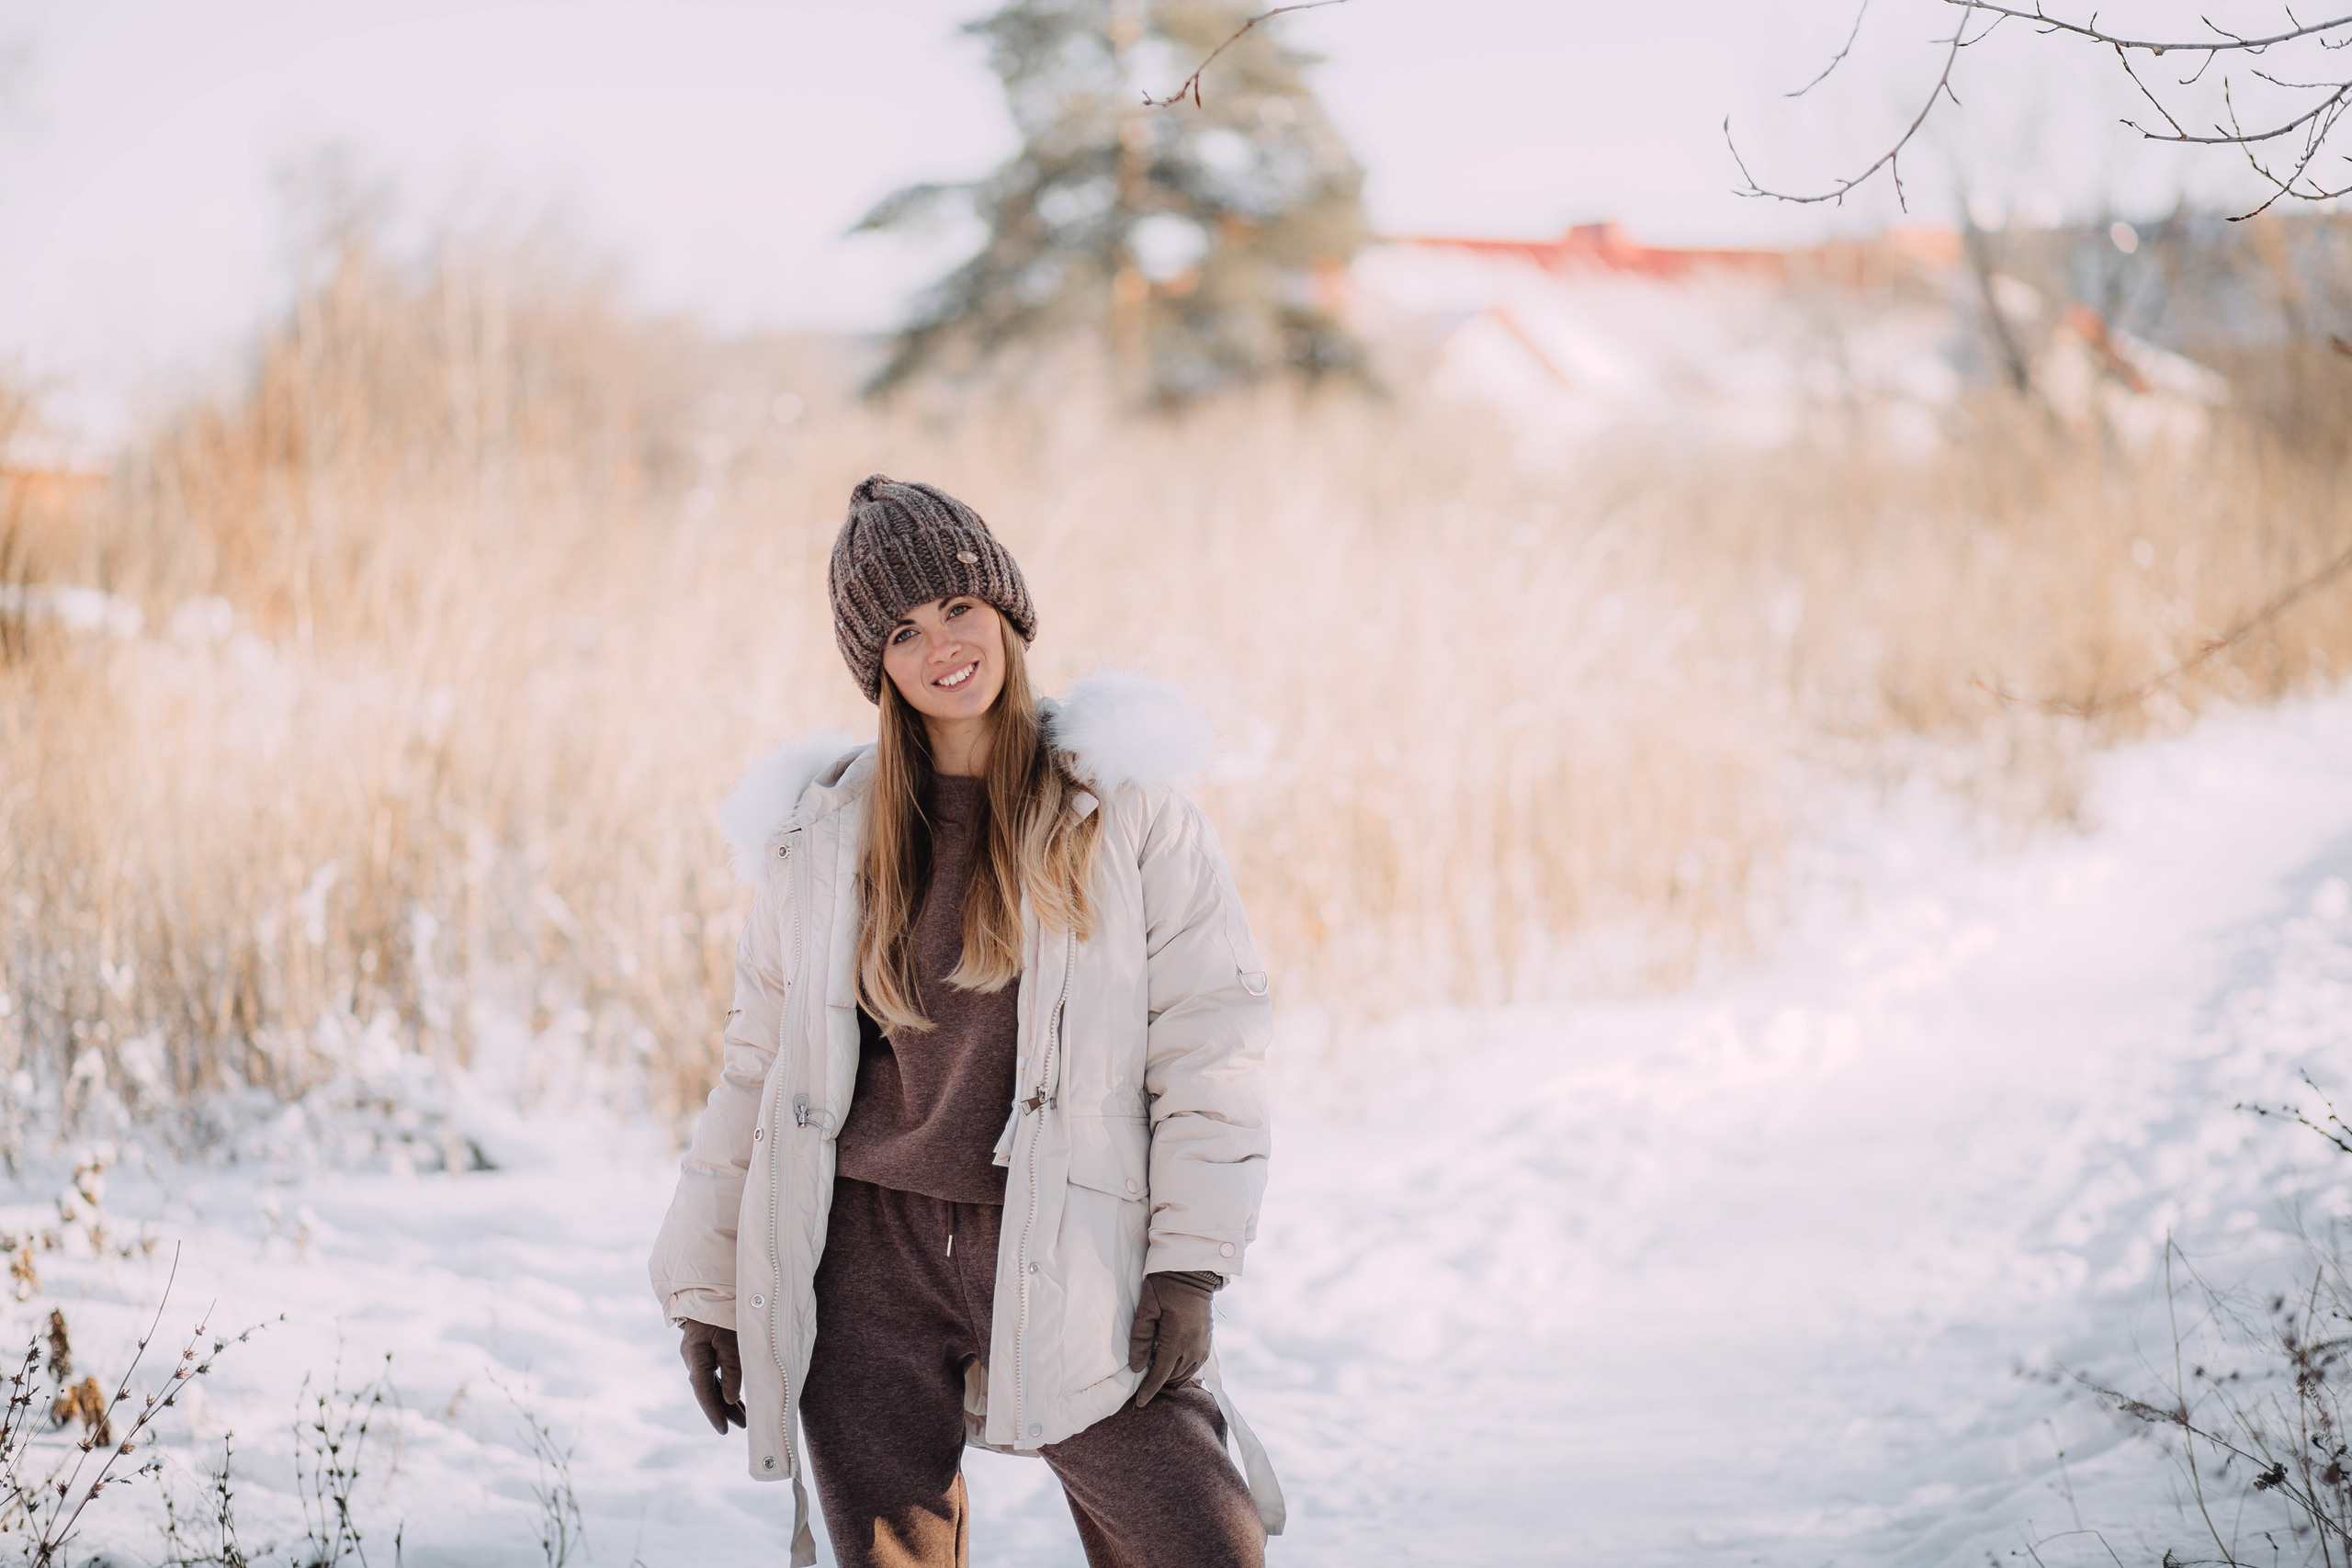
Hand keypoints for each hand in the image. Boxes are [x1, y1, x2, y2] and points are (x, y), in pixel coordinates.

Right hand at [679, 1319, 745, 1433]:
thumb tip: (730, 1398)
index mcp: (695, 1355)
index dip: (714, 1411)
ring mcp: (698, 1354)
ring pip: (712, 1384)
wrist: (713, 1287)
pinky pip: (715, 1374)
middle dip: (724, 1410)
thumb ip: (732, 1368)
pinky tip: (736, 1398)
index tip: (724, 1430)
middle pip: (708, 1390)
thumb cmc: (724, 1310)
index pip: (704, 1391)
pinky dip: (726, 1386)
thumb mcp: (731, 1339)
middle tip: (743, 1426)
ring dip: (727, 1400)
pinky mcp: (706, 1350)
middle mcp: (693, 1358)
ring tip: (744, 1419)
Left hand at [1125, 1270, 1219, 1407]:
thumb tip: (1137, 1368)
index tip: (1139, 1403)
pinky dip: (1184, 1371)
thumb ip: (1140, 1339)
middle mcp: (1193, 1347)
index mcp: (1177, 1340)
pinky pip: (1196, 1365)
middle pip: (1174, 1377)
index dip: (1149, 1391)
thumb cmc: (1164, 1286)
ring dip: (1171, 1378)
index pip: (1161, 1375)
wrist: (1192, 1272)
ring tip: (1156, 1377)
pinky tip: (1172, 1367)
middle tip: (1143, 1386)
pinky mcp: (1208, 1341)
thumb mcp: (1146, 1308)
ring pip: (1186, 1374)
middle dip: (1159, 1385)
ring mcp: (1203, 1345)